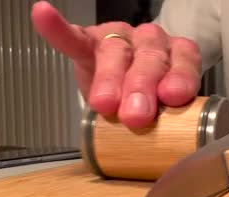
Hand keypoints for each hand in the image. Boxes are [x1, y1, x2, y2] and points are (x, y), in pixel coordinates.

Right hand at [31, 1, 200, 127]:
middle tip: (136, 115)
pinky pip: (73, 36)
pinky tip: (44, 16)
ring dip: (110, 79)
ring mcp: (121, 40)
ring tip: (104, 104)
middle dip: (141, 87)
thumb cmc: (152, 103)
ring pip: (116, 53)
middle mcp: (152, 43)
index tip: (172, 97)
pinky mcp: (89, 43)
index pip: (184, 63)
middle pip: (149, 58)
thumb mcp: (166, 114)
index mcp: (179, 57)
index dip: (179, 78)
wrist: (126, 93)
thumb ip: (170, 122)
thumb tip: (169, 148)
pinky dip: (58, 29)